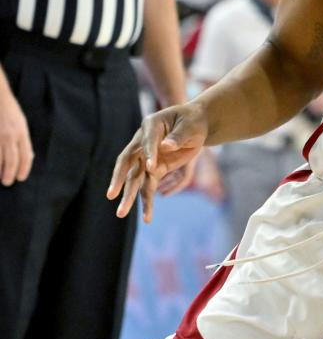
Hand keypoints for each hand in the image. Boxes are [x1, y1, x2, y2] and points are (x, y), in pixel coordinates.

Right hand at [0, 83, 32, 185]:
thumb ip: (24, 141)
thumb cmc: (10, 112)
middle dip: (10, 174)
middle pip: (11, 160)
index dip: (24, 169)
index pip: (25, 156)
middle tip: (7, 182)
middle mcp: (10, 136)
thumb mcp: (22, 124)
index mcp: (22, 133)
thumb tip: (28, 157)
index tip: (21, 178)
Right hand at [106, 102, 207, 222]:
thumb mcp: (190, 125)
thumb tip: (166, 147)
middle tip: (111, 195)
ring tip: (120, 214)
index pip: (147, 141)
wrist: (195, 124)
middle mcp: (143, 143)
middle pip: (128, 163)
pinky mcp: (156, 169)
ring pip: (135, 179)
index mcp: (151, 126)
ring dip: (129, 196)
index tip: (152, 167)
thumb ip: (179, 136)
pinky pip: (148, 186)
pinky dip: (147, 201)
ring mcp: (147, 158)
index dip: (149, 154)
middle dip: (120, 179)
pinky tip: (147, 217)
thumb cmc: (192, 121)